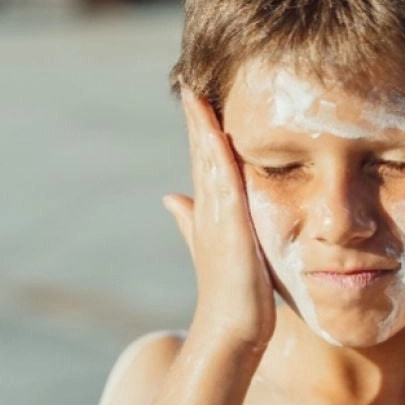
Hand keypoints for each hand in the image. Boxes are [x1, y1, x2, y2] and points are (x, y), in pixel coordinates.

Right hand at [162, 90, 275, 348]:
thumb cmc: (233, 292)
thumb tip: (172, 198)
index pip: (204, 157)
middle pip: (199, 150)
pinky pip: (221, 176)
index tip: (196, 93)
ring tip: (193, 87)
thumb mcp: (214, 247)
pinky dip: (214, 149)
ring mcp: (215, 212)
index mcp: (211, 208)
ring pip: (204, 157)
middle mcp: (208, 205)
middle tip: (188, 76)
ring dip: (199, 123)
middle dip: (195, 115)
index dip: (199, 126)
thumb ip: (193, 221)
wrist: (232, 328)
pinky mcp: (228, 221)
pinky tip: (213, 124)